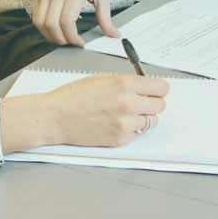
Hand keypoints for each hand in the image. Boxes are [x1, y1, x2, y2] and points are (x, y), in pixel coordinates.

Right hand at [0, 74, 169, 151]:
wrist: (56, 117)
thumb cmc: (74, 96)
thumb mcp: (102, 79)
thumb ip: (126, 83)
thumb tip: (144, 87)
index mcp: (124, 84)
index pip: (161, 88)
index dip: (159, 89)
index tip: (155, 90)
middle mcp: (128, 104)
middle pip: (160, 105)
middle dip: (152, 103)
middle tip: (142, 102)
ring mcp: (124, 124)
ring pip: (151, 121)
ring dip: (144, 117)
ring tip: (127, 114)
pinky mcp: (119, 139)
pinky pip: (138, 134)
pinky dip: (132, 130)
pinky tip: (118, 124)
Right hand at [33, 0, 119, 46]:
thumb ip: (106, 16)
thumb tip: (114, 34)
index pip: (67, 21)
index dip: (72, 37)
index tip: (80, 42)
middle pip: (52, 25)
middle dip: (61, 40)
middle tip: (71, 42)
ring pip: (40, 23)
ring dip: (50, 36)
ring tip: (62, 38)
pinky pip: (36, 17)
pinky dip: (43, 28)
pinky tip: (54, 29)